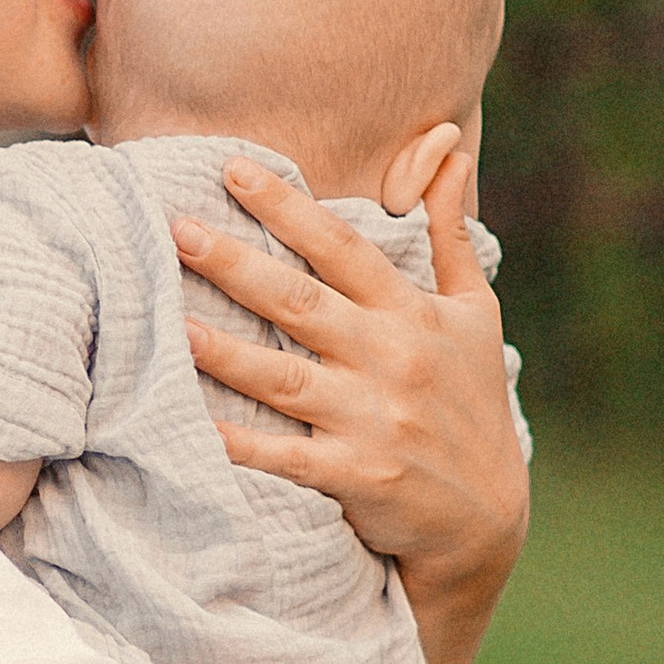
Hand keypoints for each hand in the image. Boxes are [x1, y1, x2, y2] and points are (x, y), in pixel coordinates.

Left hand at [172, 142, 528, 663]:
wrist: (488, 517)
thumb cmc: (473, 401)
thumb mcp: (476, 312)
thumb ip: (449, 231)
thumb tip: (449, 146)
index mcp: (412, 314)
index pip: (343, 248)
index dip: (288, 208)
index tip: (233, 170)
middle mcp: (391, 359)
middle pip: (301, 303)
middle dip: (236, 264)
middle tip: (176, 227)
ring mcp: (373, 420)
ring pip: (284, 377)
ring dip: (227, 351)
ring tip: (174, 322)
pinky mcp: (357, 475)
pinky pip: (287, 456)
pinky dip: (243, 444)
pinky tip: (197, 426)